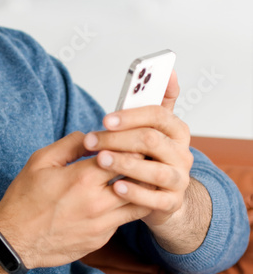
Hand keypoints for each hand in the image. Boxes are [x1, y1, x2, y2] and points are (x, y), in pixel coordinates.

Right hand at [0, 130, 152, 269]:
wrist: (14, 241)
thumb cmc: (24, 200)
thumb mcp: (40, 161)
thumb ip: (70, 144)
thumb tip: (93, 137)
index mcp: (82, 178)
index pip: (125, 155)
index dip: (132, 147)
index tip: (133, 141)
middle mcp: (97, 202)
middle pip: (140, 180)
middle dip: (144, 167)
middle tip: (144, 159)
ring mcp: (101, 224)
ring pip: (139, 203)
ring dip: (141, 190)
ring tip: (136, 179)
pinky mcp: (101, 239)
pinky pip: (123, 220)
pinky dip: (124, 208)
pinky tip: (116, 201)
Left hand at [82, 70, 198, 243]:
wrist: (162, 196)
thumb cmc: (148, 155)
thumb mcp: (151, 129)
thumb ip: (156, 102)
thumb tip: (169, 71)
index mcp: (176, 129)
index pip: (157, 114)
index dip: (130, 116)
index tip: (105, 119)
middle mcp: (182, 153)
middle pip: (151, 140)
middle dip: (118, 139)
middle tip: (91, 141)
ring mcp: (179, 179)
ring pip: (154, 170)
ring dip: (125, 164)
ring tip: (101, 161)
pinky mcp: (171, 202)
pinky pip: (155, 199)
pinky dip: (135, 192)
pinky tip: (116, 187)